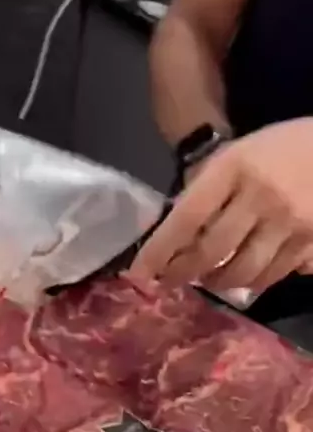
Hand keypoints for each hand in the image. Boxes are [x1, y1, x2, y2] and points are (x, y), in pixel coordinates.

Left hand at [134, 119, 312, 293]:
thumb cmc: (281, 148)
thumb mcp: (238, 155)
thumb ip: (207, 191)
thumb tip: (175, 238)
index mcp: (236, 168)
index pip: (187, 218)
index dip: (159, 251)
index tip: (139, 274)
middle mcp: (262, 198)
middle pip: (212, 252)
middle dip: (184, 273)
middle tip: (170, 282)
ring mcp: (292, 223)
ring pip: (244, 273)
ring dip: (219, 283)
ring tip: (209, 279)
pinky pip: (276, 275)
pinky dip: (256, 281)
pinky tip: (247, 276)